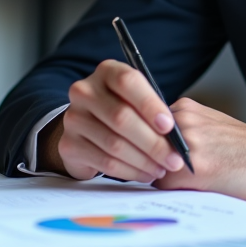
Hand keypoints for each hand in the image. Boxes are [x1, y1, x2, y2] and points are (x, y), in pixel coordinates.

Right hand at [42, 59, 187, 181]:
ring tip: (162, 169)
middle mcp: (85, 91)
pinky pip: (104, 162)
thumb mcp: (137, 100)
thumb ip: (153, 110)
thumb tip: (176, 137)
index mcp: (107, 72)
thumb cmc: (123, 109)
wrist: (87, 127)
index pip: (128, 82)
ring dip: (144, 161)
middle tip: (174, 159)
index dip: (150, 104)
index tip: (169, 127)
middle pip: (121, 117)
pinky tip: (145, 174)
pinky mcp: (69, 145)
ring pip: (114, 144)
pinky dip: (130, 171)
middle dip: (153, 142)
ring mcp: (73, 118)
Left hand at [153, 98, 245, 201]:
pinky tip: (195, 188)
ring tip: (189, 181)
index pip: (143, 131)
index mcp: (184, 108)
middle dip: (151, 164)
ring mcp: (188, 142)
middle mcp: (183, 120)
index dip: (144, 150)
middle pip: (142, 148)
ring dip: (162, 178)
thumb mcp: (210, 125)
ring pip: (151, 167)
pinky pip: (164, 185)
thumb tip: (148, 150)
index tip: (153, 162)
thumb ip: (180, 131)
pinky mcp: (195, 168)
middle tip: (172, 175)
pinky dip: (173, 191)